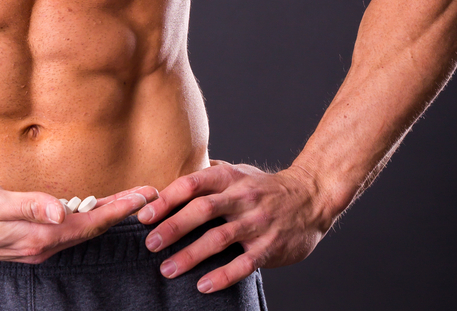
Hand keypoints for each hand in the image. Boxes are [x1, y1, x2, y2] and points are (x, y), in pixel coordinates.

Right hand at [0, 180, 159, 262]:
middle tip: (150, 194)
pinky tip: (89, 210)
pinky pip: (65, 232)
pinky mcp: (26, 241)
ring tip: (129, 200)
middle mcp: (40, 246)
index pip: (89, 223)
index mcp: (38, 236)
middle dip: (122, 211)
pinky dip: (84, 219)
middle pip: (91, 228)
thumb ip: (28, 205)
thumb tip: (61, 211)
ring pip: (79, 231)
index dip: (120, 209)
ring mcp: (33, 246)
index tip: (146, 195)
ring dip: (105, 215)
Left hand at [137, 162, 330, 292]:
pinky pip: (244, 264)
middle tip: (150, 244)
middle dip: (173, 227)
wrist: (312, 197)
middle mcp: (242, 198)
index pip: (192, 185)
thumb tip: (171, 173)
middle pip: (202, 210)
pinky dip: (223, 276)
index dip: (166, 199)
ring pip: (219, 239)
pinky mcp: (270, 247)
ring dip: (191, 255)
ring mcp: (257, 223)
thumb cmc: (265, 187)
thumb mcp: (239, 171)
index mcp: (230, 178)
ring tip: (168, 269)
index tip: (144, 215)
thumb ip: (208, 174)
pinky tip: (203, 285)